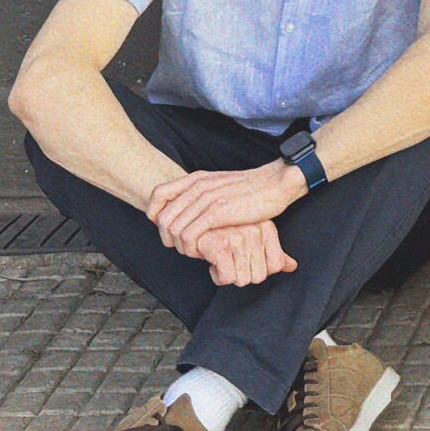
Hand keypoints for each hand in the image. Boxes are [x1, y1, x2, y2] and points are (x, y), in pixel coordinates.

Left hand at [149, 161, 302, 255]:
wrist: (275, 183)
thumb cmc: (250, 189)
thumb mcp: (220, 184)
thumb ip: (200, 193)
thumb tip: (184, 212)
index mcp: (196, 178)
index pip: (158, 195)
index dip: (154, 215)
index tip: (165, 229)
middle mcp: (197, 187)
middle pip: (162, 218)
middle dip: (168, 239)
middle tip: (184, 246)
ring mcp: (206, 199)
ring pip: (173, 230)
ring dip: (180, 247)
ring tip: (196, 250)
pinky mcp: (217, 213)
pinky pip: (189, 236)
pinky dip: (191, 249)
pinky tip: (203, 252)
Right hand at [197, 221, 297, 286]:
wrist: (192, 219)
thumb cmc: (224, 229)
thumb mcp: (254, 235)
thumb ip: (274, 252)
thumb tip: (292, 266)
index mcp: (267, 228)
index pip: (275, 266)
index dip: (260, 269)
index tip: (246, 261)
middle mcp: (256, 231)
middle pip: (258, 276)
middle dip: (242, 274)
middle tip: (231, 260)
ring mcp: (239, 237)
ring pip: (242, 280)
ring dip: (228, 275)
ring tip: (222, 258)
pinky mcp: (221, 246)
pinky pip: (227, 278)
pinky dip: (217, 276)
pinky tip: (213, 262)